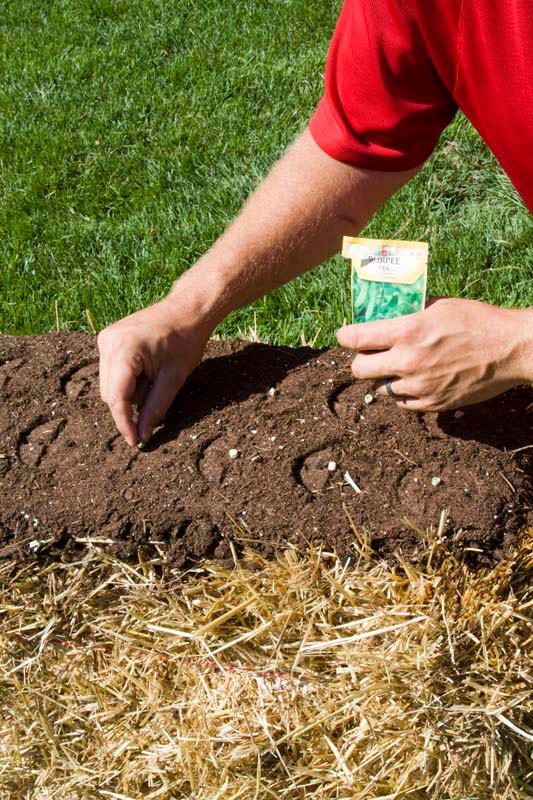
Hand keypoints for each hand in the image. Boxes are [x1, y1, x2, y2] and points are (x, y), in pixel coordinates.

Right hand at [98, 297, 212, 446]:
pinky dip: (126, 381)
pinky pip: (111, 372)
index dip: (124, 423)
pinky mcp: (108, 339)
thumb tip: (142, 435)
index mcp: (124, 349)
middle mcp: (108, 342)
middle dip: (128, 409)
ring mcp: (105, 338)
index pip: (117, 397)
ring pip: (108, 384)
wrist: (187, 309)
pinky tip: (147, 374)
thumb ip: (156, 408)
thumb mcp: (174, 378)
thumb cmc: (186, 339)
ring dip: (128, 394)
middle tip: (151, 415)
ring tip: (154, 383)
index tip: (135, 442)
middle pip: (109, 393)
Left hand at [337, 297, 531, 411]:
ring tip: (403, 366)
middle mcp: (407, 362)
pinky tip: (417, 380)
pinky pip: (402, 403)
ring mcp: (419, 387)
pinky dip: (404, 394)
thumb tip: (390, 312)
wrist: (510, 350)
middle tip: (372, 354)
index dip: (345, 336)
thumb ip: (410, 311)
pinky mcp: (432, 404)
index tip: (346, 336)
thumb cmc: (478, 321)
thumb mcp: (440, 306)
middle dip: (362, 360)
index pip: (355, 338)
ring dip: (386, 377)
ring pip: (381, 388)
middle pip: (359, 369)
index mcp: (406, 332)